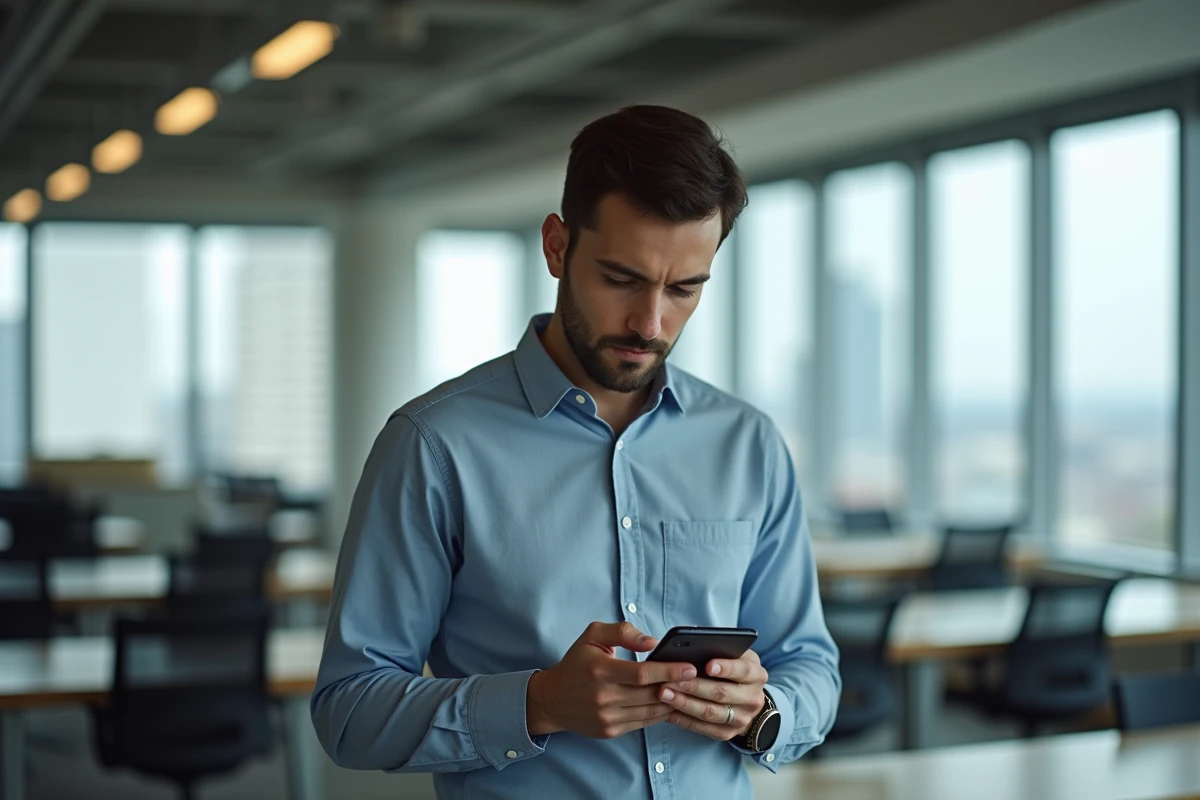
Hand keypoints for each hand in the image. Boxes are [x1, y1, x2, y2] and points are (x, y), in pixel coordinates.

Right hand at [526, 621, 696, 738]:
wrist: (551, 700)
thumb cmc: (576, 663)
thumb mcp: (593, 635)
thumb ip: (623, 632)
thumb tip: (652, 642)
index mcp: (600, 670)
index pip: (642, 673)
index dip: (669, 671)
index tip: (690, 667)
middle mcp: (603, 696)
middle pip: (650, 694)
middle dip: (677, 686)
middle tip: (697, 679)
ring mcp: (607, 717)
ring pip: (650, 711)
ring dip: (672, 702)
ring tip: (689, 691)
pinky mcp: (610, 731)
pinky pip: (643, 723)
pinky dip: (659, 714)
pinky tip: (670, 703)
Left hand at [658, 649, 768, 740]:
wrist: (746, 698)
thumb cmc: (733, 669)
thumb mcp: (734, 655)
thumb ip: (718, 647)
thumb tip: (691, 638)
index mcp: (756, 674)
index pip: (743, 670)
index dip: (726, 668)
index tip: (707, 665)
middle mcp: (753, 698)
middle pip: (721, 693)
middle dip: (694, 686)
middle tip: (671, 679)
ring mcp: (742, 718)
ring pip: (710, 712)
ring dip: (684, 703)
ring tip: (664, 693)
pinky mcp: (728, 733)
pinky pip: (704, 729)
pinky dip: (684, 720)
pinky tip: (668, 711)